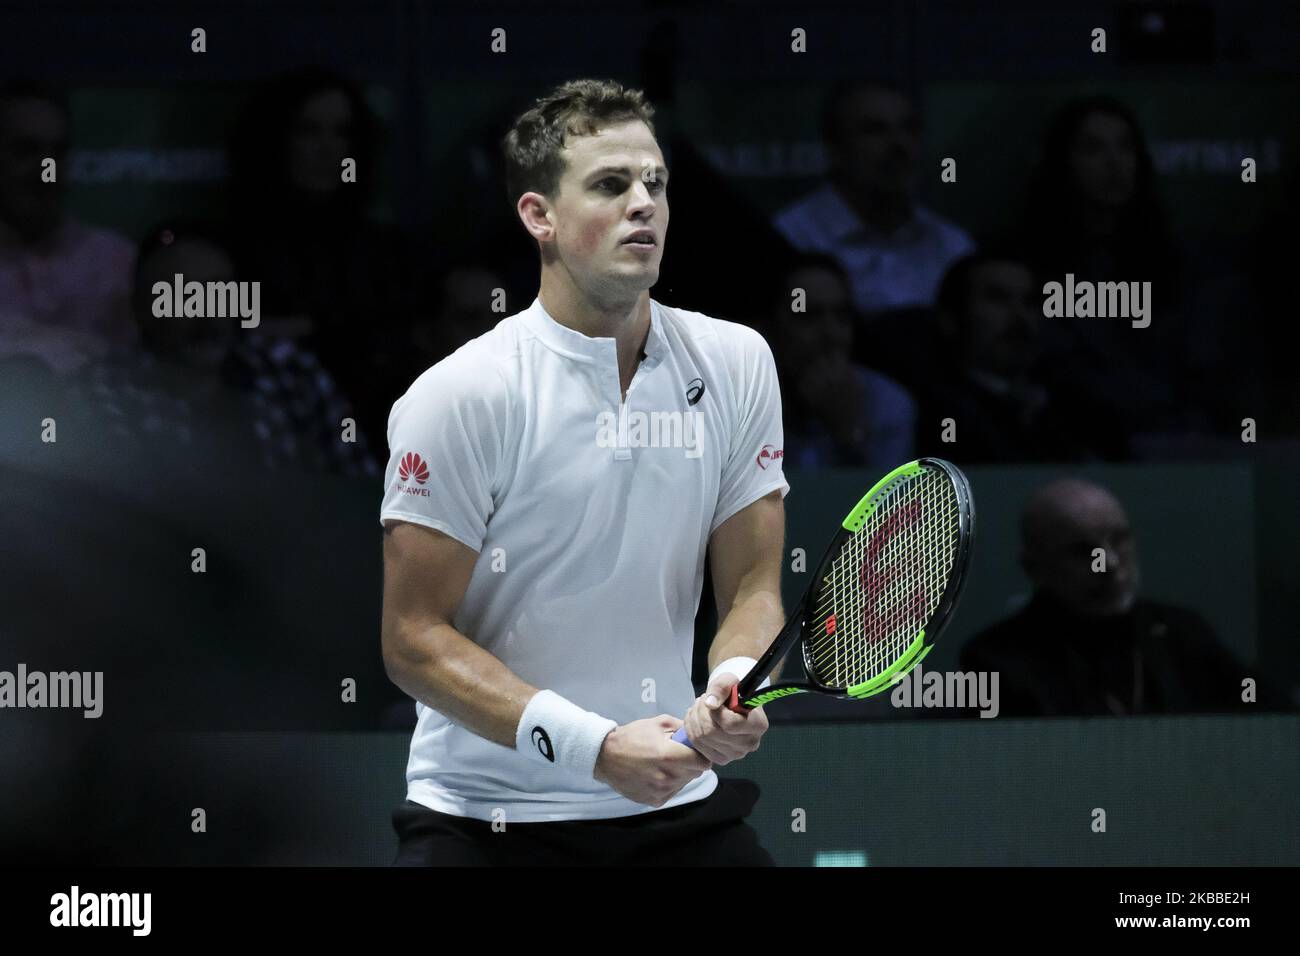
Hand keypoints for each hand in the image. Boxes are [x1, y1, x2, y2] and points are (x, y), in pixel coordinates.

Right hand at [594, 715, 711, 807]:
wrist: (605, 756)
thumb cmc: (632, 736)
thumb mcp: (658, 723)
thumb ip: (682, 727)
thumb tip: (697, 734)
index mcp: (670, 756)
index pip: (703, 763)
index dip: (701, 755)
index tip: (694, 751)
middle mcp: (667, 777)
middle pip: (696, 773)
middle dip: (691, 763)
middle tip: (677, 755)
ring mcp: (661, 791)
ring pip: (684, 783)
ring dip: (680, 774)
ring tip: (664, 764)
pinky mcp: (654, 801)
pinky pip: (672, 792)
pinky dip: (669, 784)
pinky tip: (656, 774)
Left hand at [679, 671, 769, 764]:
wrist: (732, 704)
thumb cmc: (734, 692)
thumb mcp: (730, 680)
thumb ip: (721, 687)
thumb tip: (710, 704)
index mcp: (758, 725)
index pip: (730, 724)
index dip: (716, 711)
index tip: (714, 701)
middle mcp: (750, 744)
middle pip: (712, 732)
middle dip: (701, 712)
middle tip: (702, 700)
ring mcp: (735, 754)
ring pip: (702, 738)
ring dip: (694, 719)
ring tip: (699, 707)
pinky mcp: (721, 759)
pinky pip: (697, 746)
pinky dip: (691, 730)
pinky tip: (696, 719)